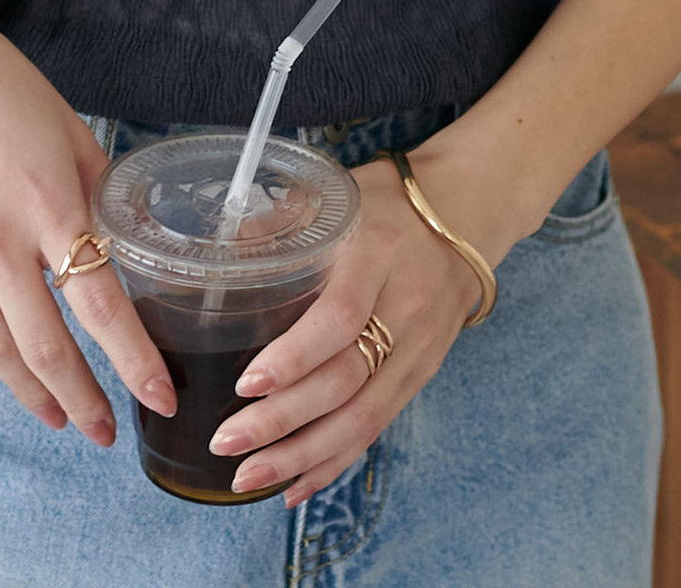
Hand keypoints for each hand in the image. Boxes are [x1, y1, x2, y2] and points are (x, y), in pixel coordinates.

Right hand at [0, 0, 178, 442]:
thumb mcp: (70, 130)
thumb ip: (99, 192)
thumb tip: (127, 240)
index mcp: (51, 202)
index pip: (102, 304)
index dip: (134, 361)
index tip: (159, 397)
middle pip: (48, 344)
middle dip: (83, 398)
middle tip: (105, 431)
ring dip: (27, 393)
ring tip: (54, 417)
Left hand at [204, 153, 494, 504]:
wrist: (465, 215)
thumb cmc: (388, 203)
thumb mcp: (340, 197)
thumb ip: (283, 221)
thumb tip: (216, 250)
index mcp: (376, 255)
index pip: (339, 316)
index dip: (294, 356)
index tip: (247, 383)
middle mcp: (403, 306)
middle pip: (346, 379)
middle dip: (284, 421)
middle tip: (227, 442)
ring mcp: (418, 347)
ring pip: (363, 416)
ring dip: (303, 454)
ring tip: (249, 478)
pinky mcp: (421, 373)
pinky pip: (377, 425)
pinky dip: (335, 460)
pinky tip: (296, 485)